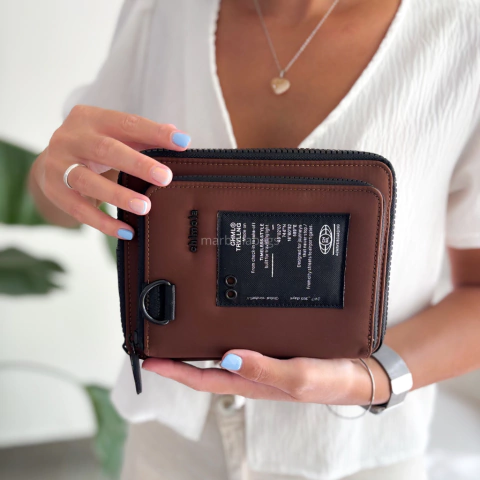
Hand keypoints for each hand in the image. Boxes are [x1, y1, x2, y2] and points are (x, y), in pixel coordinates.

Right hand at [30, 105, 190, 237]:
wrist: (51, 162)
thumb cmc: (94, 147)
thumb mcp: (114, 136)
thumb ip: (145, 137)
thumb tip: (179, 137)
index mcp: (91, 118)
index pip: (127, 123)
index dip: (155, 133)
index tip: (182, 143)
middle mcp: (71, 138)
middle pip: (106, 150)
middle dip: (138, 164)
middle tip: (165, 178)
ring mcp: (59, 165)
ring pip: (88, 180)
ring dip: (118, 195)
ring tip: (145, 207)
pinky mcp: (54, 191)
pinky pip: (80, 210)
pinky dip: (104, 223)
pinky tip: (126, 232)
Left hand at [142, 350, 390, 404]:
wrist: (356, 372)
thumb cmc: (330, 379)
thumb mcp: (298, 377)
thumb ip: (264, 369)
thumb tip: (228, 358)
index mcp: (252, 382)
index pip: (204, 378)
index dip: (175, 371)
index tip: (149, 360)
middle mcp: (251, 372)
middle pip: (206, 367)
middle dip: (179, 358)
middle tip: (156, 341)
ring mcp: (260, 362)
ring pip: (220, 355)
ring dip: (196, 347)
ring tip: (178, 332)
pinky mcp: (271, 350)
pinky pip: (239, 344)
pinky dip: (222, 337)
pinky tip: (221, 324)